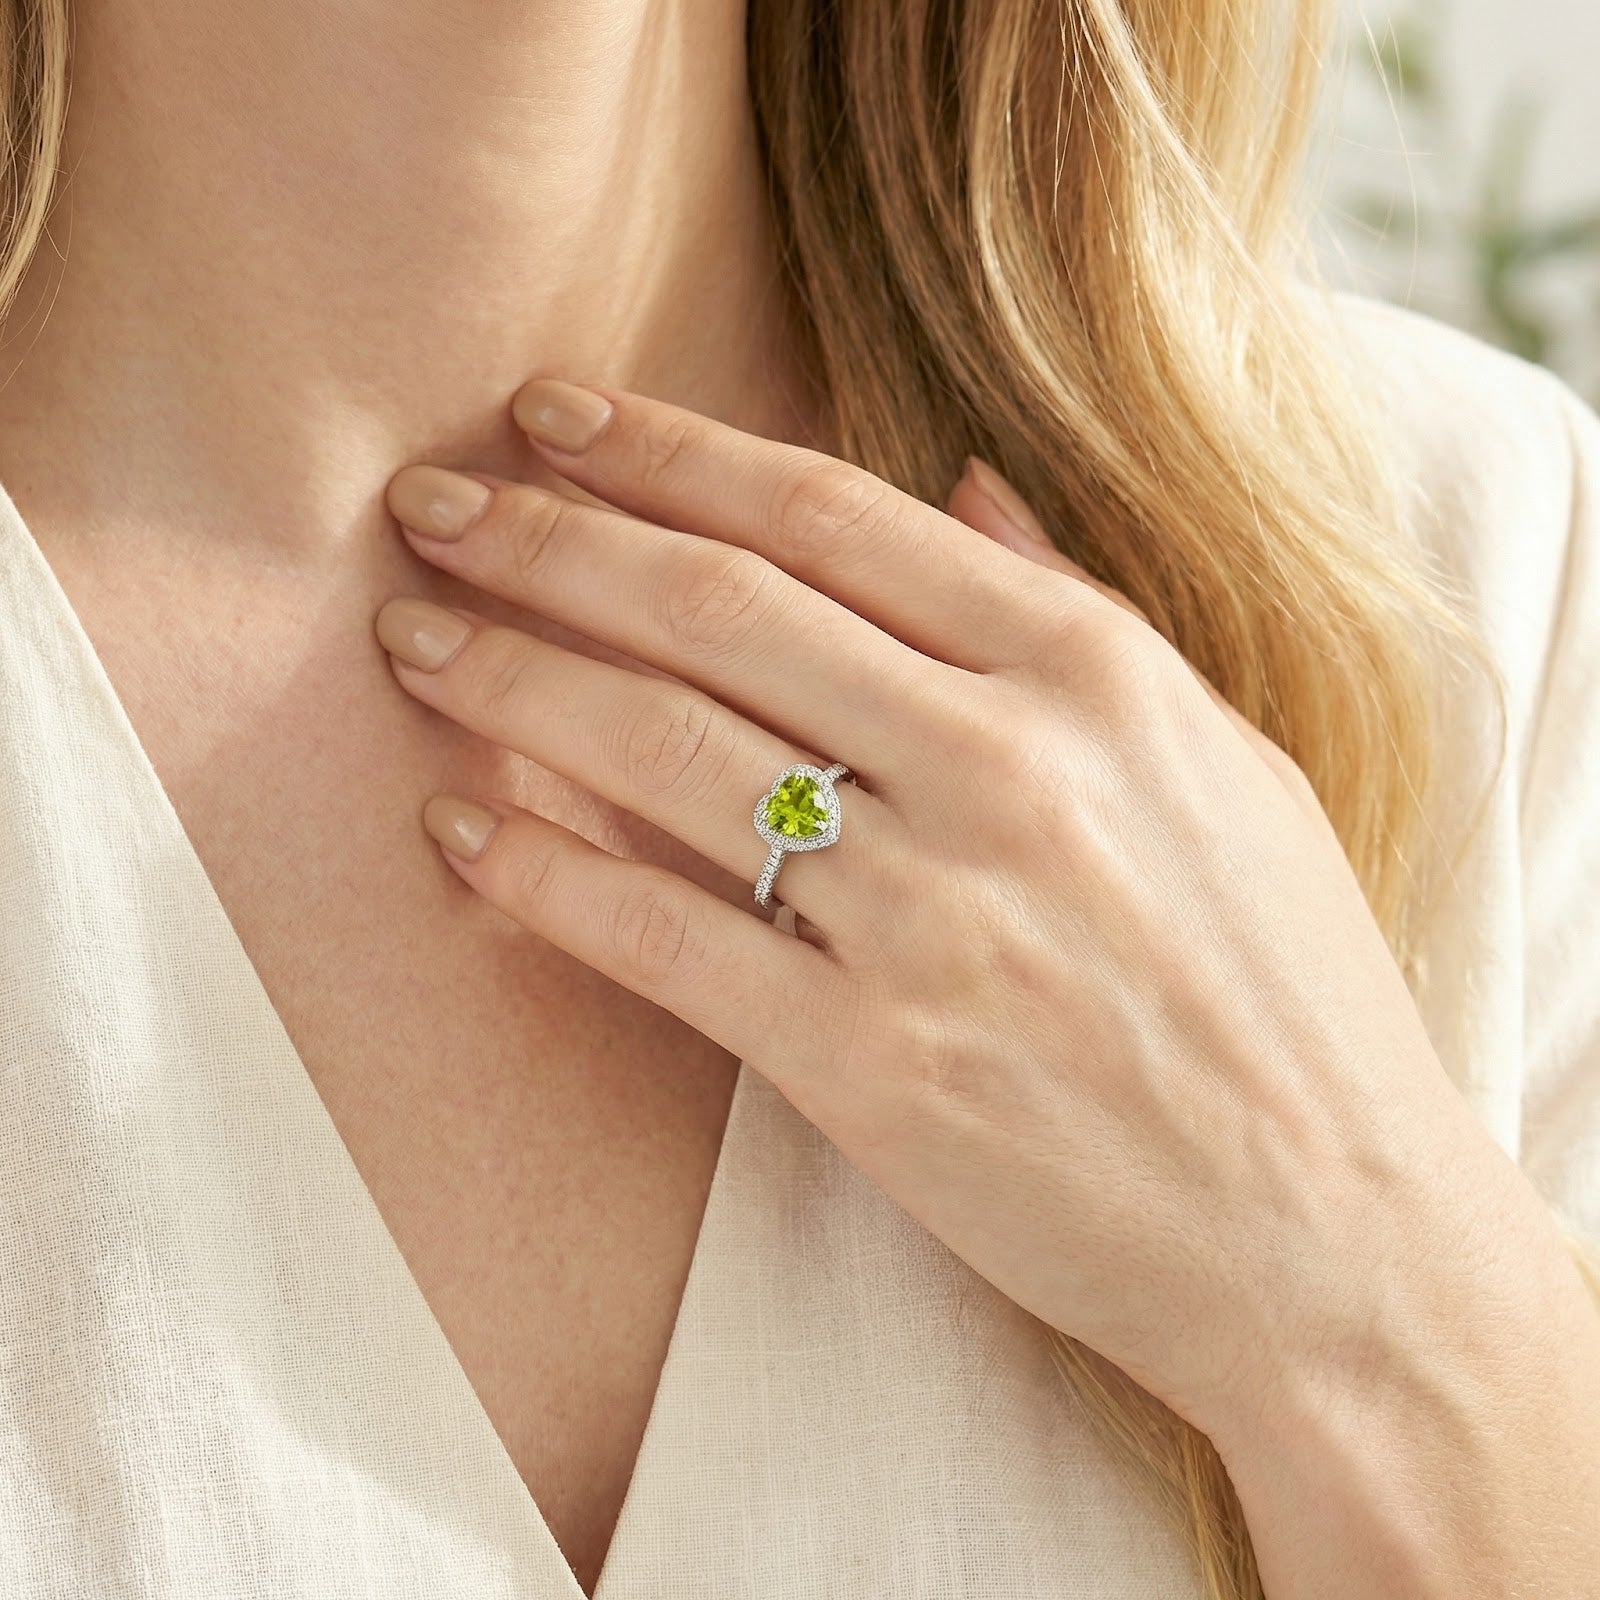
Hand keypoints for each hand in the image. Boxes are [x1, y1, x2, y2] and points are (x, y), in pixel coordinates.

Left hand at [373, 377, 1522, 1440]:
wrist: (1331, 1234)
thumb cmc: (1283, 991)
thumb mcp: (1222, 762)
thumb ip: (1079, 612)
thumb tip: (967, 483)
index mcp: (1091, 676)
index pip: (831, 518)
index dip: (668, 452)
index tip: (554, 417)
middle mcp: (1004, 771)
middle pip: (720, 610)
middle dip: (551, 539)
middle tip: (430, 503)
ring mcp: (932, 919)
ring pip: (666, 753)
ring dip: (513, 682)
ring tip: (412, 638)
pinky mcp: (872, 1068)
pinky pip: (666, 943)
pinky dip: (546, 880)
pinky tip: (460, 835)